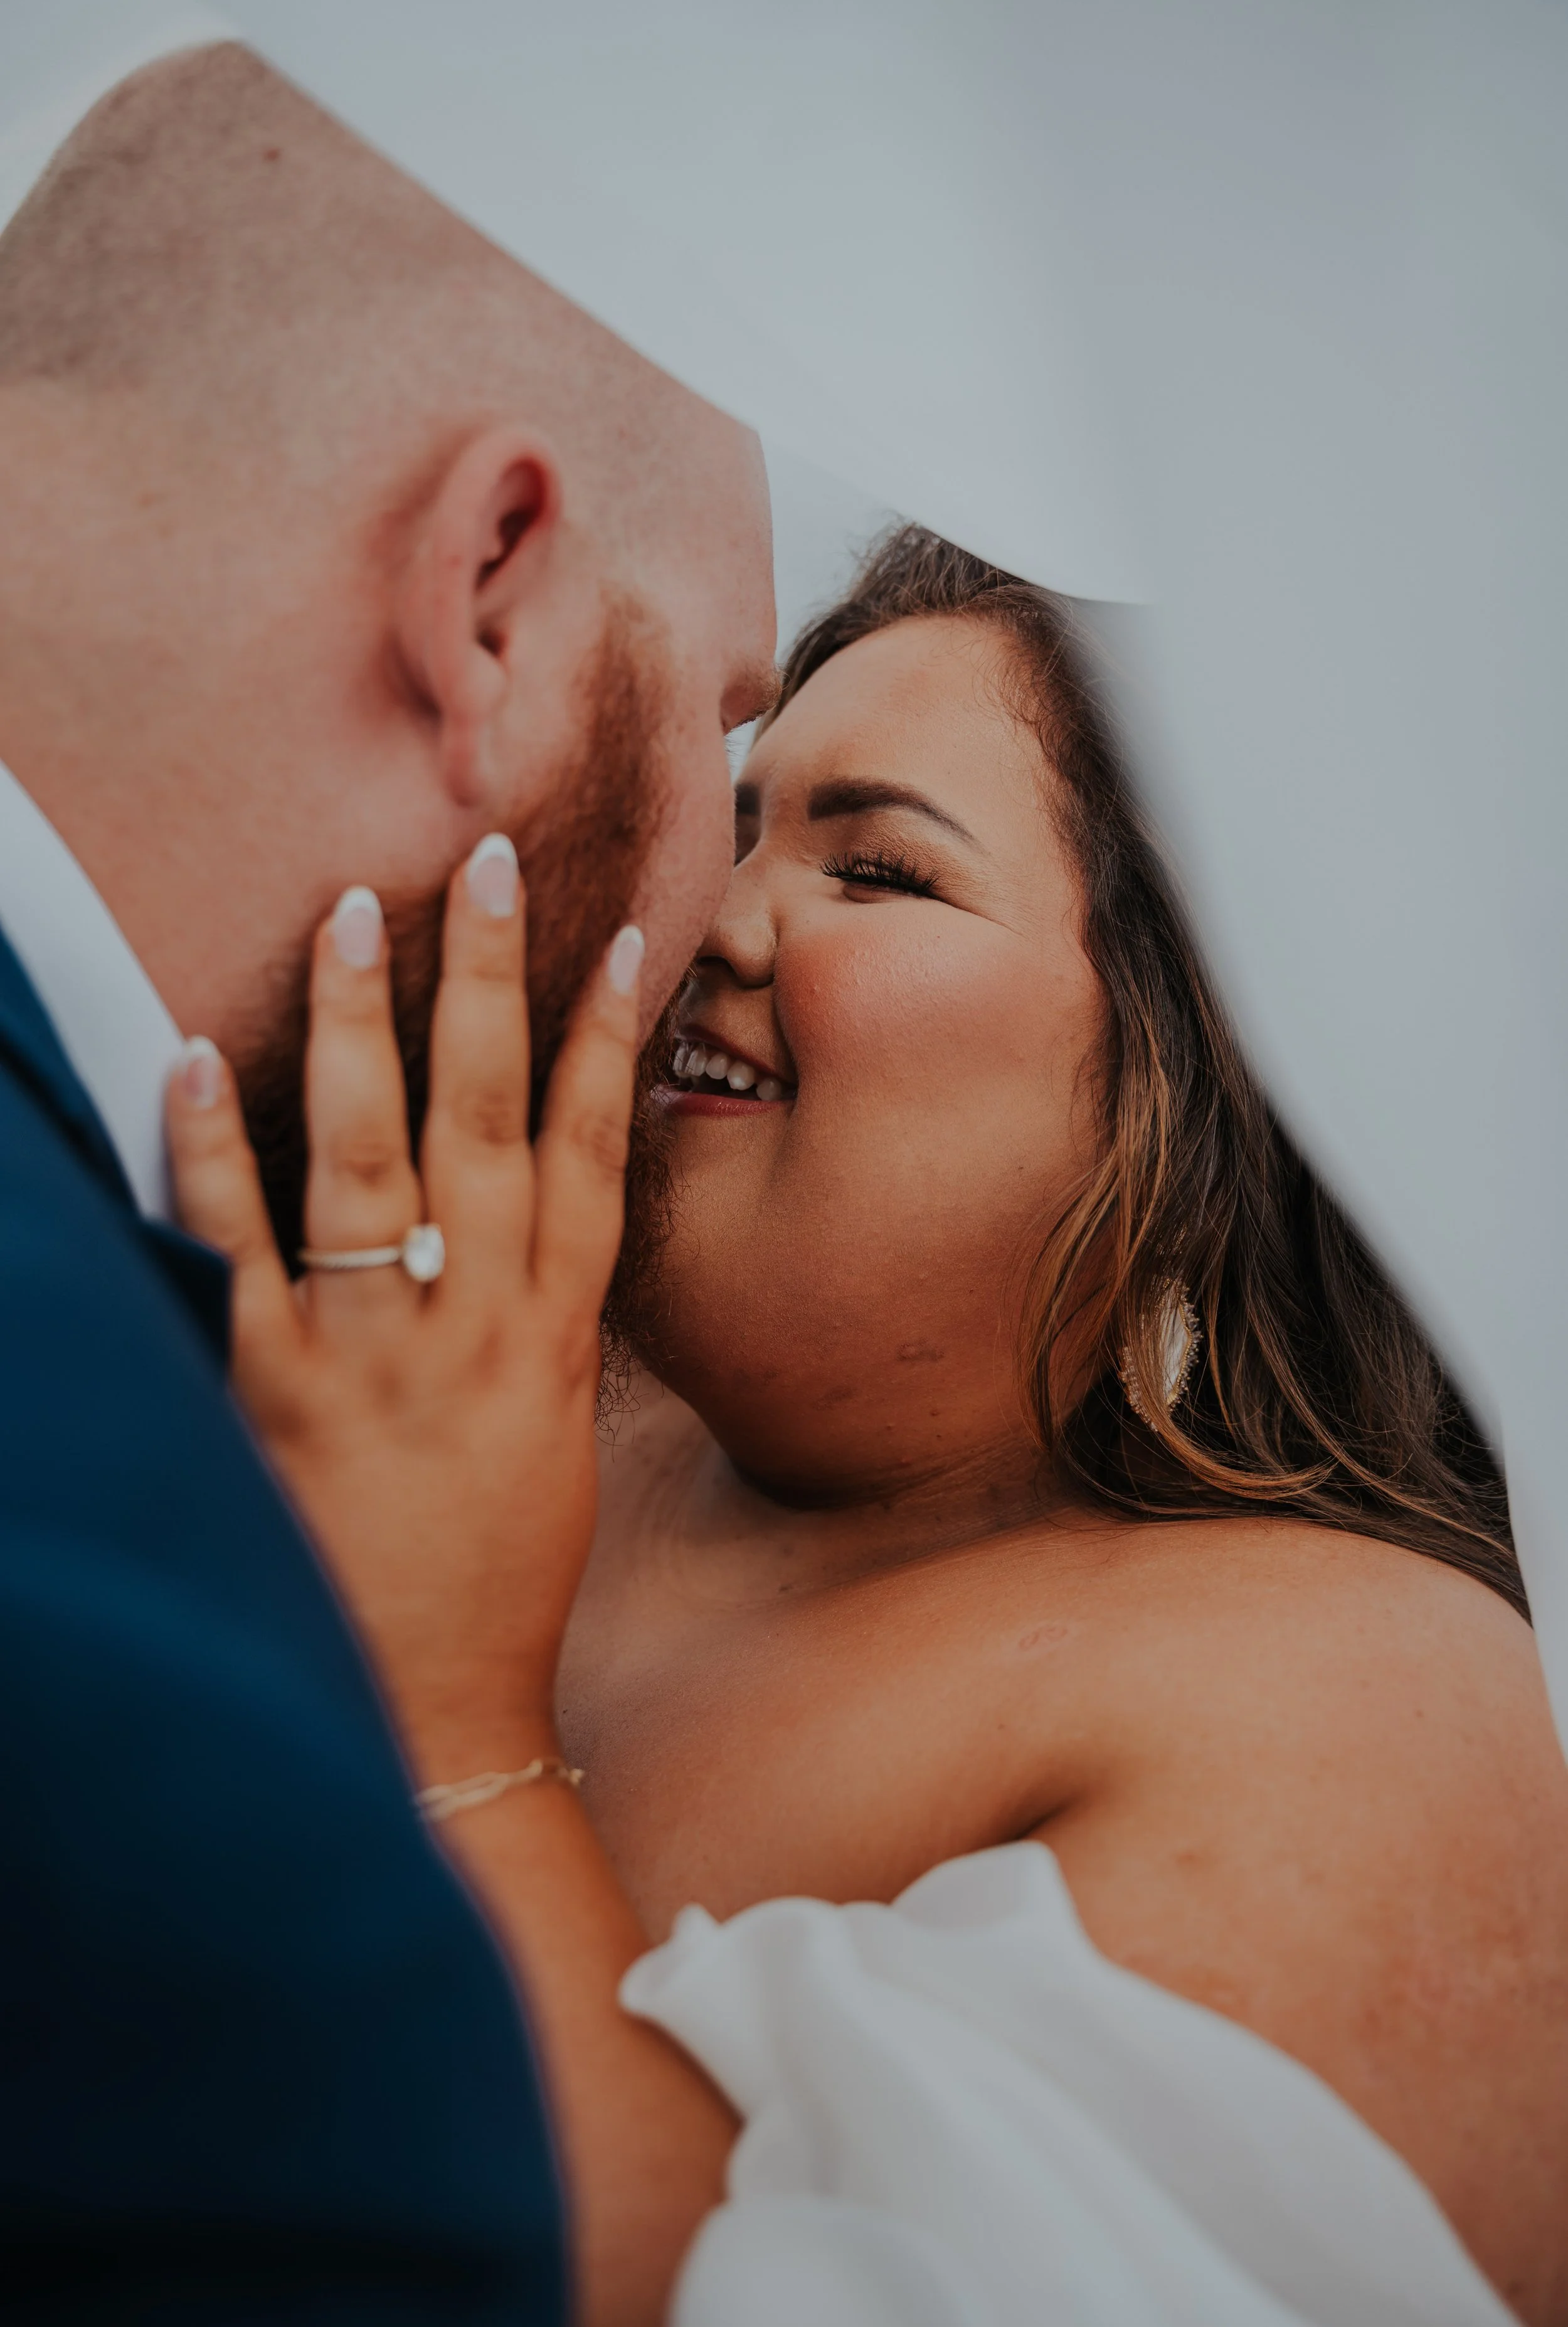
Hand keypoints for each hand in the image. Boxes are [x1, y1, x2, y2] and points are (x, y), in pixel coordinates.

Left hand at [165, 834, 644, 1778]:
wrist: (447, 1713)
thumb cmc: (503, 1572)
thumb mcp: (553, 1434)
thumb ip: (538, 1318)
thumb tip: (525, 1216)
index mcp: (555, 1335)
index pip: (594, 1155)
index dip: (607, 1041)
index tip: (617, 939)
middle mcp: (479, 1326)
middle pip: (489, 1121)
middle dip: (489, 984)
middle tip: (482, 863)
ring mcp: (382, 1357)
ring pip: (378, 1161)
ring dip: (366, 1028)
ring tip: (350, 914)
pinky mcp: (284, 1398)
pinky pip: (246, 1258)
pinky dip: (220, 1157)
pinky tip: (199, 1063)